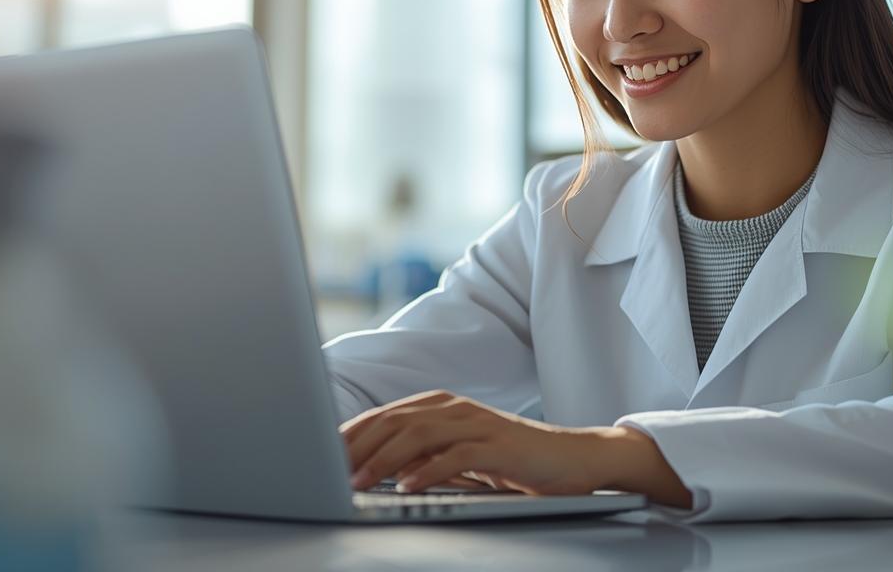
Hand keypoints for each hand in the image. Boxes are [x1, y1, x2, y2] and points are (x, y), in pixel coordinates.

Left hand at [340, 390, 613, 495]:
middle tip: (328, 471)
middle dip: (357, 447)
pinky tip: (407, 486)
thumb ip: (421, 455)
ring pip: (419, 435)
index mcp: (440, 406)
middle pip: (395, 421)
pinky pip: (458, 456)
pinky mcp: (500, 445)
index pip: (385, 416)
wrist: (573, 458)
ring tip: (358, 482)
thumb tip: (369, 469)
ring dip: (384, 460)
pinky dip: (429, 470)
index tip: (319, 456)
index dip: (350, 435)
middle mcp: (455, 408)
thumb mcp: (458, 456)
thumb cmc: (511, 461)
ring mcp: (478, 423)